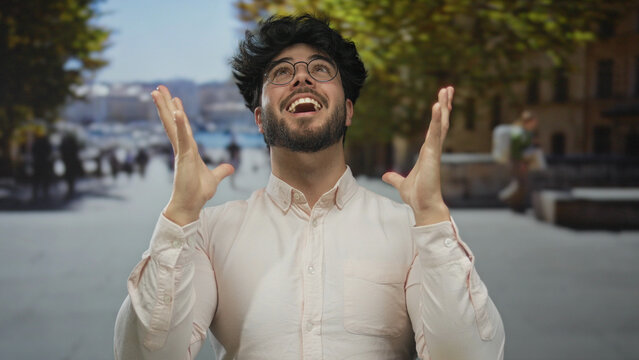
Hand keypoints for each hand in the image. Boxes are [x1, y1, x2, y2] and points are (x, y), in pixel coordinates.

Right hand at [152, 85, 233, 225]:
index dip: (178, 112)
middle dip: (166, 104)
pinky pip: (182, 137)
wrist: (189, 205)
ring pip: (172, 124)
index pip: (182, 127)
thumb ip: (221, 171)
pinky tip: (176, 111)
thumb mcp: (214, 179)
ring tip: (157, 92)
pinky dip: (179, 124)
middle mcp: (182, 147)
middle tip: (158, 88)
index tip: (174, 99)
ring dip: (166, 107)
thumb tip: (230, 167)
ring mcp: (181, 151)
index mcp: (188, 150)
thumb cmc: (197, 193)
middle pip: (172, 121)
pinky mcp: (184, 156)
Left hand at [382, 86, 453, 225]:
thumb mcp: (401, 184)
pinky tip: (438, 106)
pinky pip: (435, 133)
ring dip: (444, 106)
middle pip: (441, 122)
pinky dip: (437, 119)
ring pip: (441, 124)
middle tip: (448, 89)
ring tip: (447, 90)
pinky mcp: (433, 154)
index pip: (434, 129)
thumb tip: (386, 176)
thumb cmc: (417, 195)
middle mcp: (432, 149)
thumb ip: (394, 178)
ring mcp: (434, 150)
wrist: (424, 206)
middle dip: (445, 105)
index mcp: (427, 152)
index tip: (441, 102)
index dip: (438, 116)